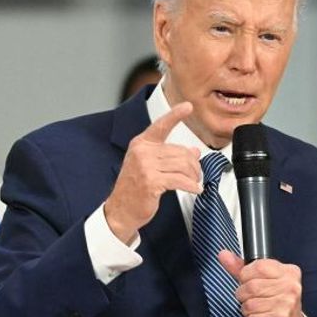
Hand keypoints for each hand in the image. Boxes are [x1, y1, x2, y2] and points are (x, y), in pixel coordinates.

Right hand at [103, 102, 202, 243]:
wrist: (120, 210)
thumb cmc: (134, 189)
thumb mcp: (150, 167)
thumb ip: (170, 156)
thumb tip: (194, 151)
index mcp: (141, 144)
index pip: (161, 125)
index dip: (176, 115)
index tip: (188, 106)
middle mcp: (142, 152)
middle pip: (180, 151)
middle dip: (193, 164)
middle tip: (197, 174)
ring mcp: (146, 166)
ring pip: (183, 165)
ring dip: (193, 176)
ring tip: (195, 182)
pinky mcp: (152, 182)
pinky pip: (181, 180)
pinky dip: (192, 186)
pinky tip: (195, 190)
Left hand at [219, 250, 304, 316]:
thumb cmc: (276, 298)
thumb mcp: (263, 278)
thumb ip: (241, 267)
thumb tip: (224, 254)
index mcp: (288, 272)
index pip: (259, 267)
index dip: (246, 275)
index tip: (247, 280)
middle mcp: (290, 286)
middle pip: (252, 286)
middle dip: (243, 294)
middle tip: (249, 297)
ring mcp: (287, 304)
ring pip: (250, 304)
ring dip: (246, 308)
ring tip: (255, 308)